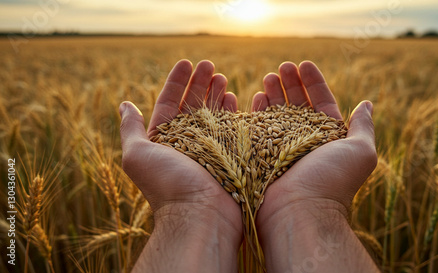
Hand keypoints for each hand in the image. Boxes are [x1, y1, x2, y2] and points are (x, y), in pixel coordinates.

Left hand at [119, 60, 240, 271]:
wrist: (201, 214)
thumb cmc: (166, 184)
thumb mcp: (137, 155)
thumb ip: (131, 129)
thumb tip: (125, 104)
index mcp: (164, 140)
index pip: (169, 103)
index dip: (177, 82)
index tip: (186, 62)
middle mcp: (187, 143)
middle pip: (193, 105)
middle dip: (200, 83)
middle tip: (209, 64)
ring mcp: (210, 149)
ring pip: (213, 114)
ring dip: (216, 93)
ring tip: (222, 76)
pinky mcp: (229, 155)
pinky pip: (231, 128)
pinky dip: (232, 111)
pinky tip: (234, 97)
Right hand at [253, 61, 378, 271]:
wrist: (299, 212)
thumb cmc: (331, 181)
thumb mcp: (360, 151)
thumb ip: (363, 127)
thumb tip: (367, 104)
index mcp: (328, 139)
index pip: (322, 103)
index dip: (313, 83)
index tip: (304, 64)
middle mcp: (305, 142)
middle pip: (297, 105)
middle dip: (290, 84)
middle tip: (282, 67)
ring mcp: (282, 149)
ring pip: (277, 114)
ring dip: (273, 94)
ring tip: (268, 76)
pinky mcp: (262, 156)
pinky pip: (259, 128)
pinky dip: (257, 111)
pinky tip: (255, 96)